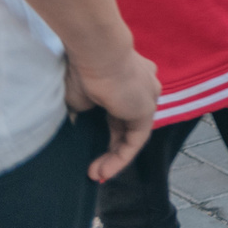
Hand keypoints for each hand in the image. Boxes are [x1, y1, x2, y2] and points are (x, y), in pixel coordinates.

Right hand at [64, 48, 160, 181]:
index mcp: (128, 82)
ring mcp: (148, 99)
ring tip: (95, 174)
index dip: (106, 135)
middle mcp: (143, 89)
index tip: (89, 151)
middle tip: (93, 169)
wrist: (97, 53)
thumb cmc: (82, 70)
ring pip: (132, 134)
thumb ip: (84, 112)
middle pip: (127, 126)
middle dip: (110, 150)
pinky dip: (121, 157)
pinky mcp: (147, 110)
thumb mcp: (79, 97)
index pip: (119, 114)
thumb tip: (80, 126)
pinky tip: (105, 171)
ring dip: (114, 157)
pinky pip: (136, 140)